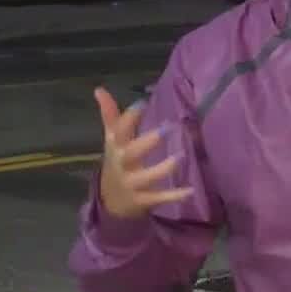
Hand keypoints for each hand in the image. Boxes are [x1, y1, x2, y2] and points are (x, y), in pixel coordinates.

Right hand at [94, 87, 192, 219]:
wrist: (111, 202)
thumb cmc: (116, 163)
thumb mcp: (112, 140)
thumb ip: (110, 115)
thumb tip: (99, 89)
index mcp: (116, 147)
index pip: (119, 130)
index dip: (129, 117)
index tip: (142, 102)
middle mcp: (122, 164)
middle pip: (131, 153)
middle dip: (147, 141)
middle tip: (167, 127)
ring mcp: (132, 184)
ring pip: (147, 177)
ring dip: (164, 167)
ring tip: (182, 155)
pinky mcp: (142, 200)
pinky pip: (159, 197)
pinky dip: (175, 195)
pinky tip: (191, 190)